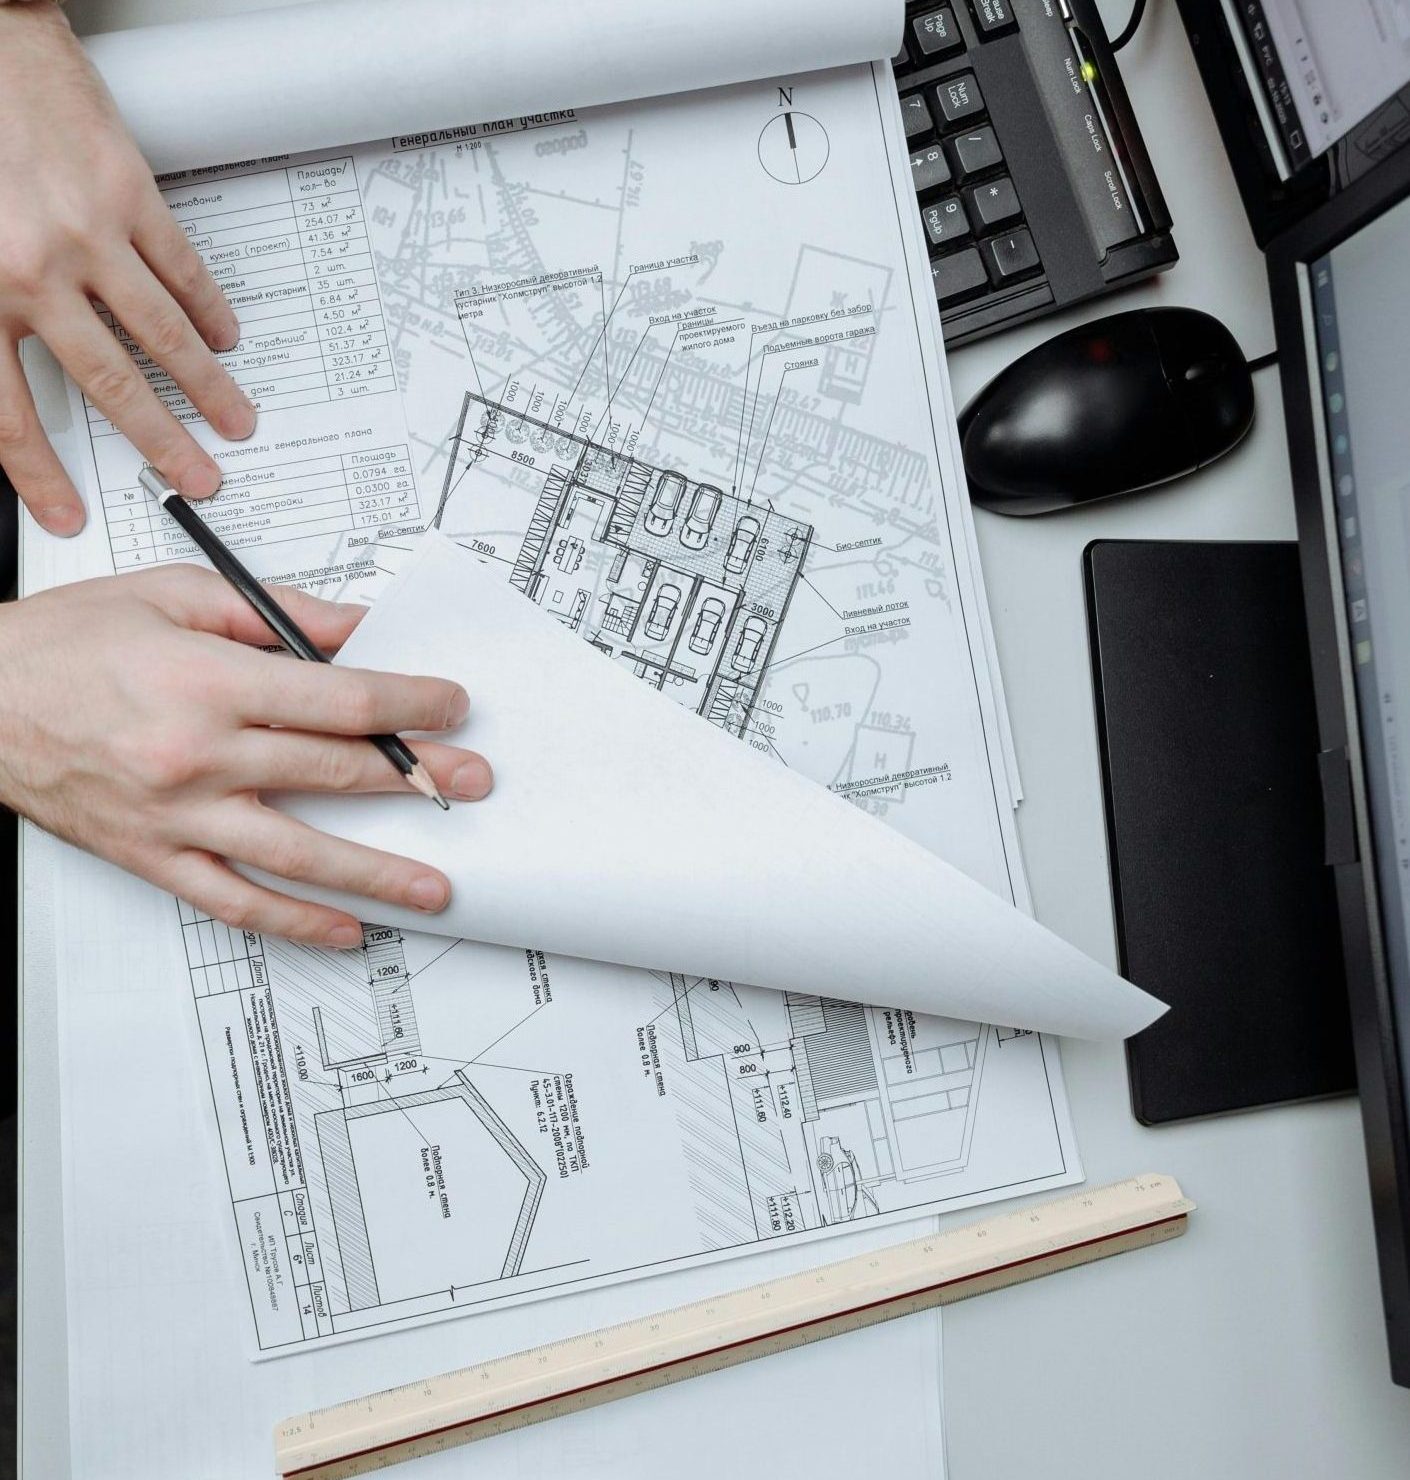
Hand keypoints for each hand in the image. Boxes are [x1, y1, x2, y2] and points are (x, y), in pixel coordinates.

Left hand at [0, 3, 253, 536]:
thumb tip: (4, 380)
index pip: (6, 414)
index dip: (38, 476)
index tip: (67, 512)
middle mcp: (33, 272)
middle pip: (110, 387)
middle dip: (161, 446)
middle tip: (195, 477)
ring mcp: (88, 235)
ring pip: (160, 336)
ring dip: (205, 388)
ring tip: (234, 421)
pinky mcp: (129, 195)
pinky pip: (181, 269)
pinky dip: (209, 310)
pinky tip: (224, 336)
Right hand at [0, 565, 493, 945]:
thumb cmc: (66, 643)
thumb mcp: (177, 594)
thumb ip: (277, 613)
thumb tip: (357, 628)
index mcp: (210, 681)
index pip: (343, 702)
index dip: (412, 706)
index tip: (451, 707)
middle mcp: (199, 755)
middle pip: (337, 773)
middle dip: (421, 779)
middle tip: (473, 785)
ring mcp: (178, 816)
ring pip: (300, 853)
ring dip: (378, 873)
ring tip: (437, 888)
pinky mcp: (153, 856)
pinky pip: (236, 902)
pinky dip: (295, 921)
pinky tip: (343, 929)